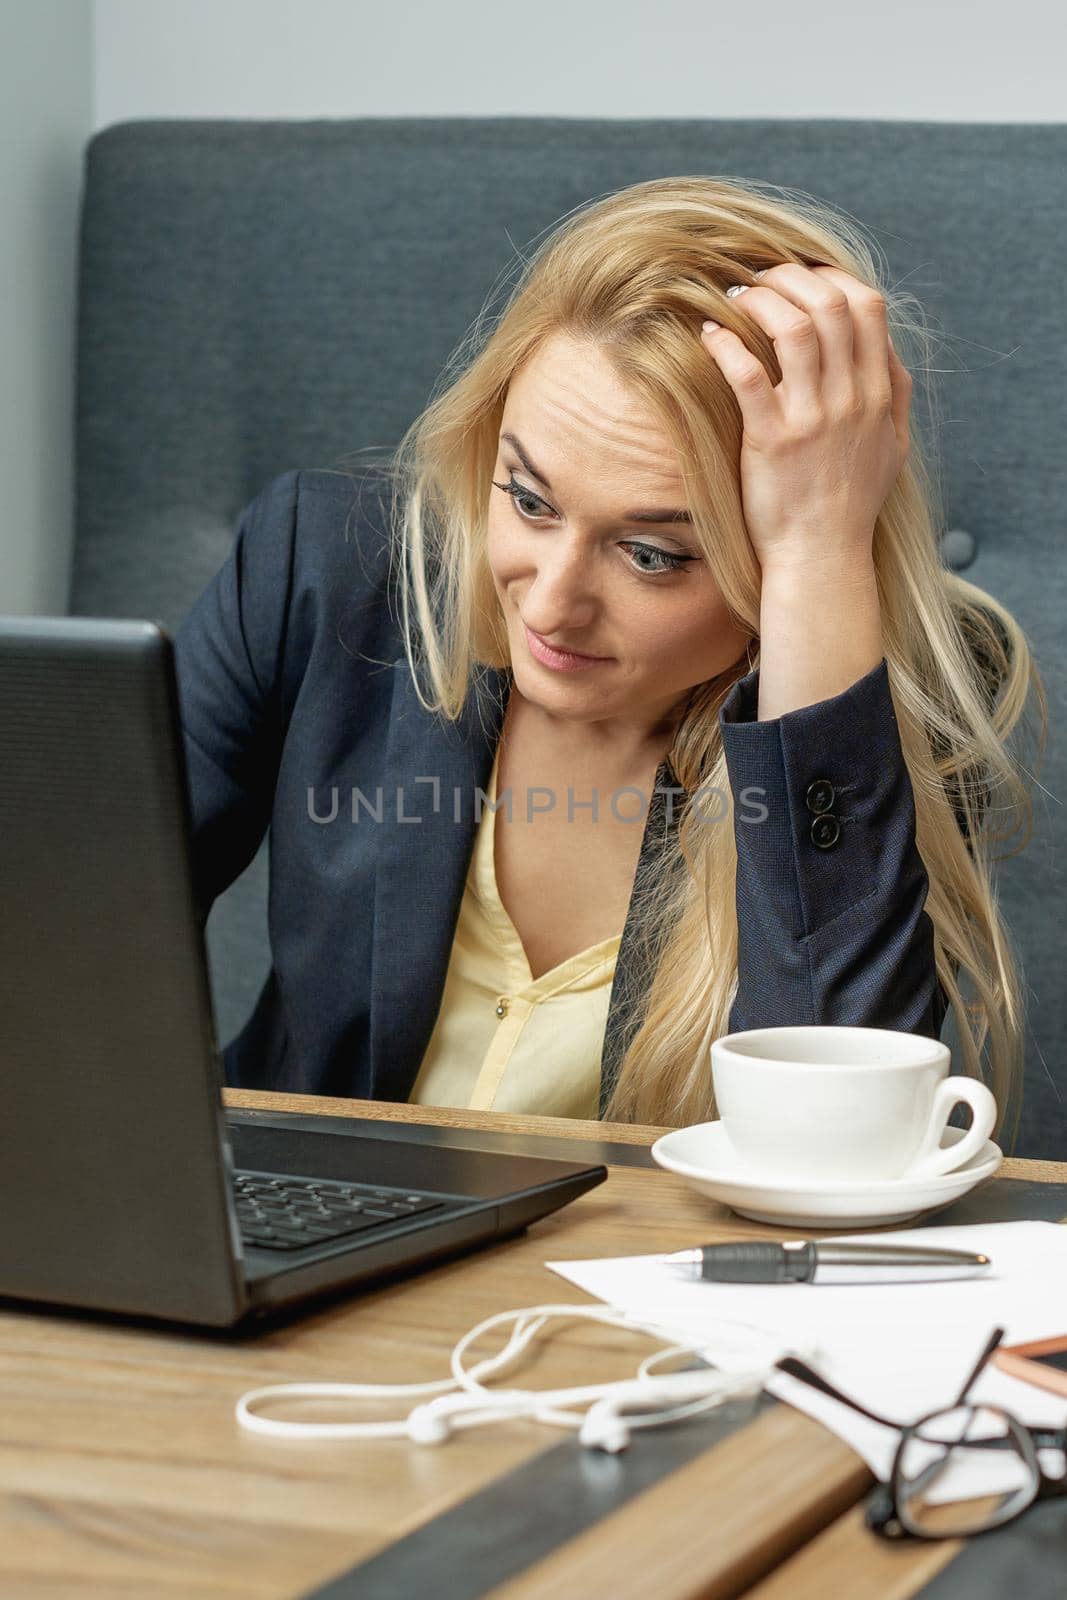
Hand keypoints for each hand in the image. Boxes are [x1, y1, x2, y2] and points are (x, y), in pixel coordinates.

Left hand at [700, 263, 911, 577]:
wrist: (822, 556)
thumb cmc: (852, 504)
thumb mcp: (893, 447)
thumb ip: (894, 394)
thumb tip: (889, 349)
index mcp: (876, 393)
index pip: (866, 306)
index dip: (832, 277)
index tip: (802, 275)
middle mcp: (850, 399)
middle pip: (829, 304)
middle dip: (790, 277)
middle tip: (759, 277)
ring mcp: (812, 419)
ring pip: (791, 328)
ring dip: (758, 300)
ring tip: (733, 298)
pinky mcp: (772, 441)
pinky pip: (747, 374)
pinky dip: (725, 344)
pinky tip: (709, 336)